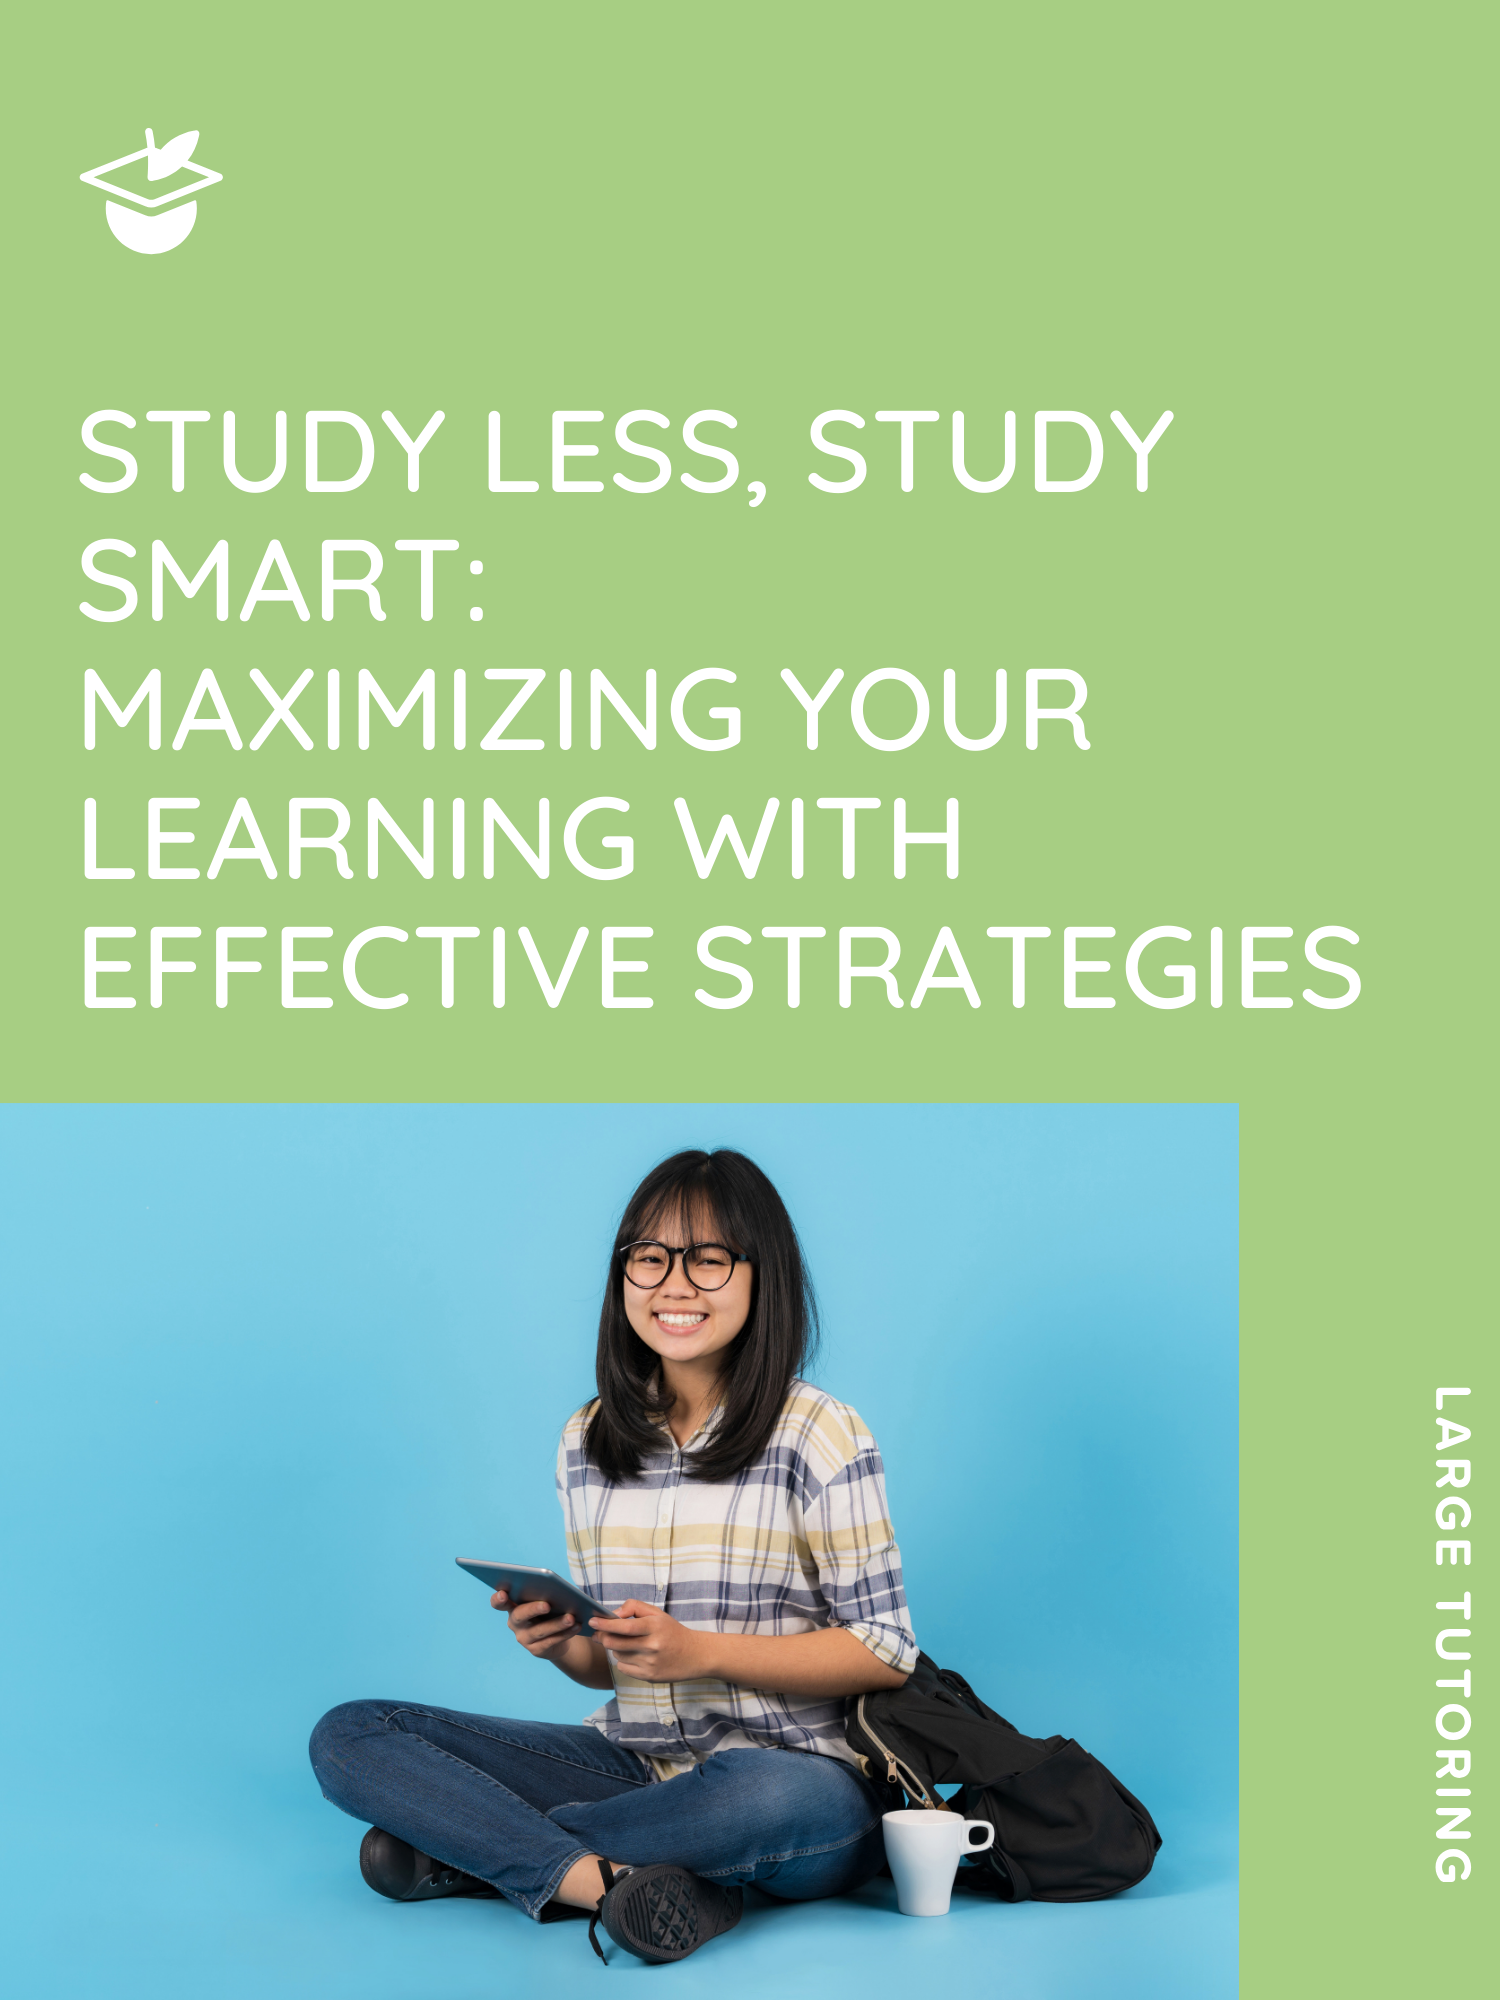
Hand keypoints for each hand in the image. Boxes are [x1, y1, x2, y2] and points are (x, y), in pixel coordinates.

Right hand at [491, 1588, 584, 1660]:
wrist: (558, 1636)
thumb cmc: (550, 1610)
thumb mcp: (545, 1600)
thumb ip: (545, 1593)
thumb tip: (557, 1589)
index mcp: (513, 1606)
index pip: (498, 1603)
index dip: (498, 1599)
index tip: (503, 1593)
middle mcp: (515, 1623)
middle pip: (519, 1615)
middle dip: (533, 1609)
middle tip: (547, 1605)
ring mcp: (524, 1638)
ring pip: (539, 1631)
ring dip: (556, 1624)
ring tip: (571, 1617)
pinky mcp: (536, 1650)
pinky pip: (551, 1641)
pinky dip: (565, 1633)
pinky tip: (576, 1626)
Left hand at [589, 1600, 714, 1682]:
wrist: (695, 1655)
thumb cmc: (672, 1631)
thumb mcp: (657, 1613)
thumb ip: (634, 1608)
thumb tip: (614, 1614)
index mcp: (654, 1626)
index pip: (624, 1626)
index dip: (606, 1624)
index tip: (593, 1621)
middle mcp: (652, 1646)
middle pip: (616, 1643)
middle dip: (603, 1637)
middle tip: (597, 1633)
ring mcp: (650, 1663)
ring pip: (618, 1655)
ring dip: (615, 1649)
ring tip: (625, 1643)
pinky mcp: (649, 1677)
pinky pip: (624, 1668)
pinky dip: (623, 1661)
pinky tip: (633, 1656)